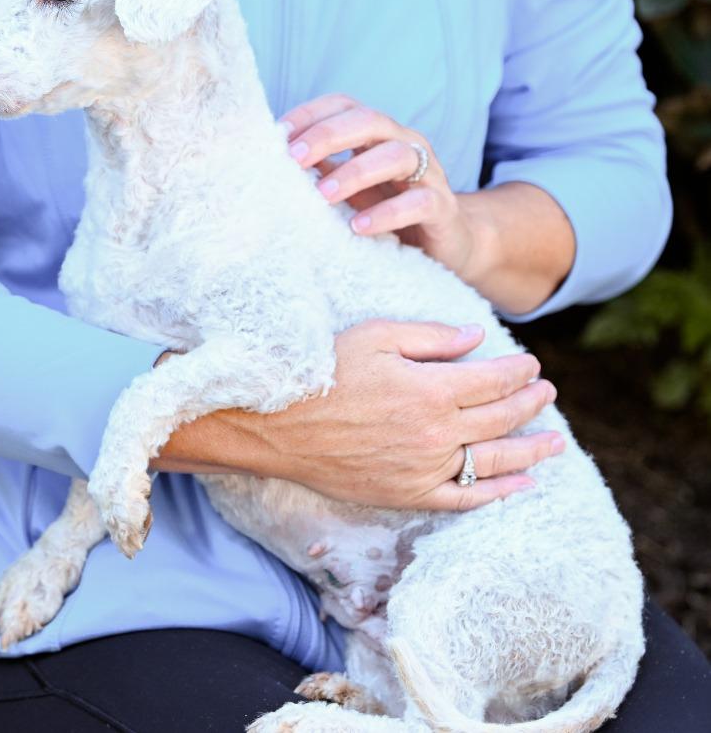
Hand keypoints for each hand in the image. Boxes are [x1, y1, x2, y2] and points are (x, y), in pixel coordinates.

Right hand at [159, 320, 562, 509]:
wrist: (280, 425)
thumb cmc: (325, 372)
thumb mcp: (376, 336)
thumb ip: (431, 338)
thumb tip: (477, 338)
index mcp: (431, 389)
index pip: (493, 380)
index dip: (518, 372)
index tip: (532, 365)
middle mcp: (437, 433)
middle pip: (500, 418)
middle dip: (530, 403)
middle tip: (547, 392)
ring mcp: (425, 468)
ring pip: (493, 461)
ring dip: (530, 449)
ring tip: (555, 441)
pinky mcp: (409, 493)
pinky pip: (465, 498)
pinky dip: (498, 493)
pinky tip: (522, 484)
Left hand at [280, 94, 476, 277]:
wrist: (446, 242)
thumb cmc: (387, 208)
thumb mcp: (348, 187)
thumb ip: (318, 170)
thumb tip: (267, 162)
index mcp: (377, 134)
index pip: (343, 105)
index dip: (310, 113)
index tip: (275, 134)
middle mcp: (404, 143)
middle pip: (369, 121)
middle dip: (328, 135)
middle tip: (293, 158)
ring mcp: (428, 173)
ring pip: (397, 155)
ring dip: (356, 172)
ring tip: (324, 195)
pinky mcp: (442, 208)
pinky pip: (419, 202)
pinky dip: (387, 214)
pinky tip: (359, 227)